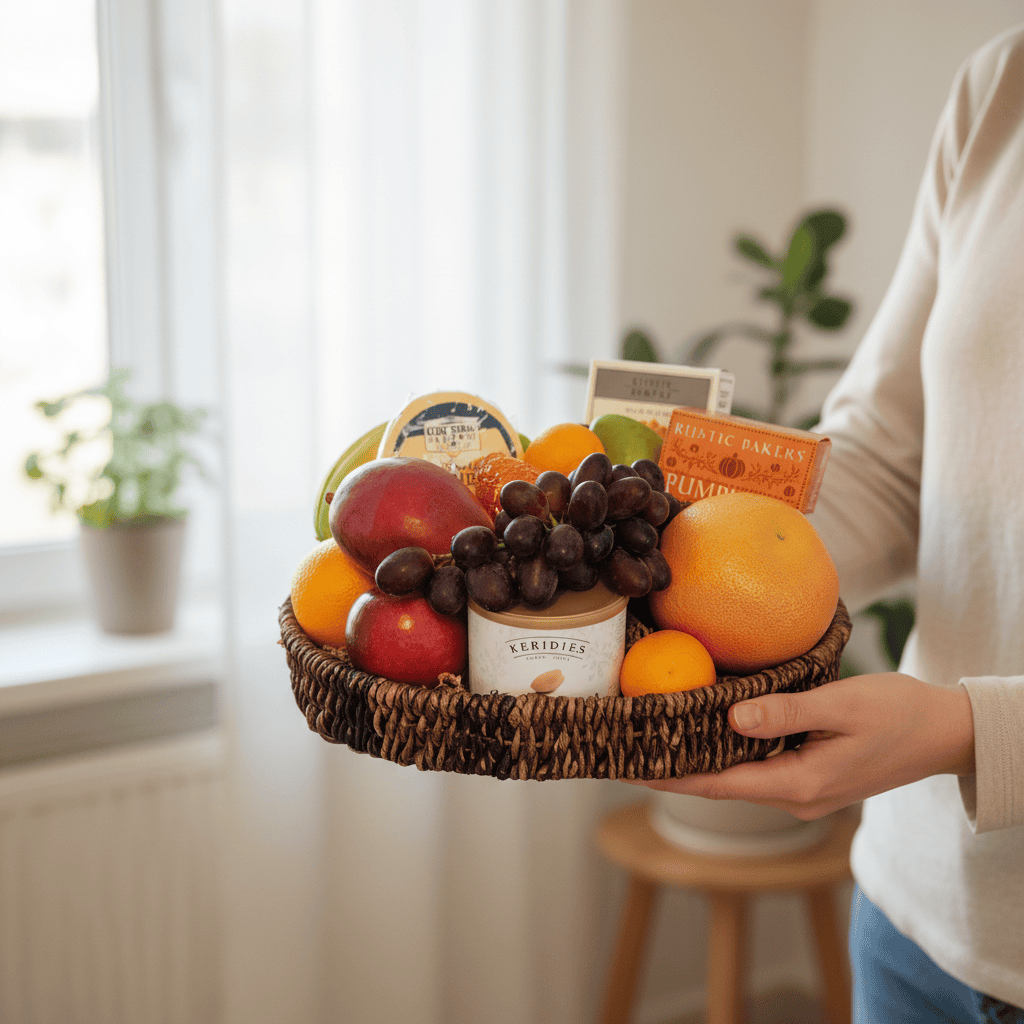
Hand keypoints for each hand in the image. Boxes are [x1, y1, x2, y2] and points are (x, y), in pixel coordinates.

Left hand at [629, 673, 975, 818]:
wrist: (944, 732)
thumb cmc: (898, 713)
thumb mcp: (842, 706)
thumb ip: (786, 712)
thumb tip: (732, 716)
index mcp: (798, 784)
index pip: (714, 785)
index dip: (666, 777)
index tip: (624, 766)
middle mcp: (794, 796)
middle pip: (717, 784)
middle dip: (670, 768)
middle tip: (623, 745)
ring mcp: (802, 789)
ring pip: (735, 775)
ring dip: (694, 759)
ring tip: (649, 736)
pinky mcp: (808, 776)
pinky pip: (755, 766)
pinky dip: (723, 751)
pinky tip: (702, 730)